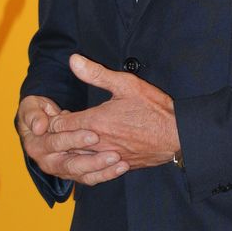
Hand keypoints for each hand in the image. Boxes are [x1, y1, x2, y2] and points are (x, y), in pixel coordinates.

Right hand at [15, 93, 126, 186]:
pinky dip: (106, 174)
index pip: (56, 143)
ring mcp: (61, 170)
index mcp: (36, 145)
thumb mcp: (32, 107)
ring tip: (121, 162)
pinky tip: (122, 167)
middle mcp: (47, 161)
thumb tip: (39, 127)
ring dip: (102, 170)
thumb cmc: (39, 111)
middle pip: (71, 164)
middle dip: (93, 160)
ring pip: (82, 174)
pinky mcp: (73, 174)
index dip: (74, 140)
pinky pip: (90, 178)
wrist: (42, 124)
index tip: (94, 136)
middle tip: (114, 154)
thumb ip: (33, 114)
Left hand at [46, 54, 179, 171]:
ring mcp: (107, 158)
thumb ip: (96, 73)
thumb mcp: (126, 84)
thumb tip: (74, 60)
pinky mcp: (117, 167)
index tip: (57, 112)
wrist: (177, 135)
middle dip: (58, 136)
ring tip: (71, 140)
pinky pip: (93, 170)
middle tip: (58, 126)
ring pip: (76, 159)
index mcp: (96, 122)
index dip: (54, 118)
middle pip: (64, 144)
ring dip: (70, 150)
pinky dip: (85, 162)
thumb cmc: (154, 108)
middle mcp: (98, 143)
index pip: (59, 125)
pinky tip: (88, 153)